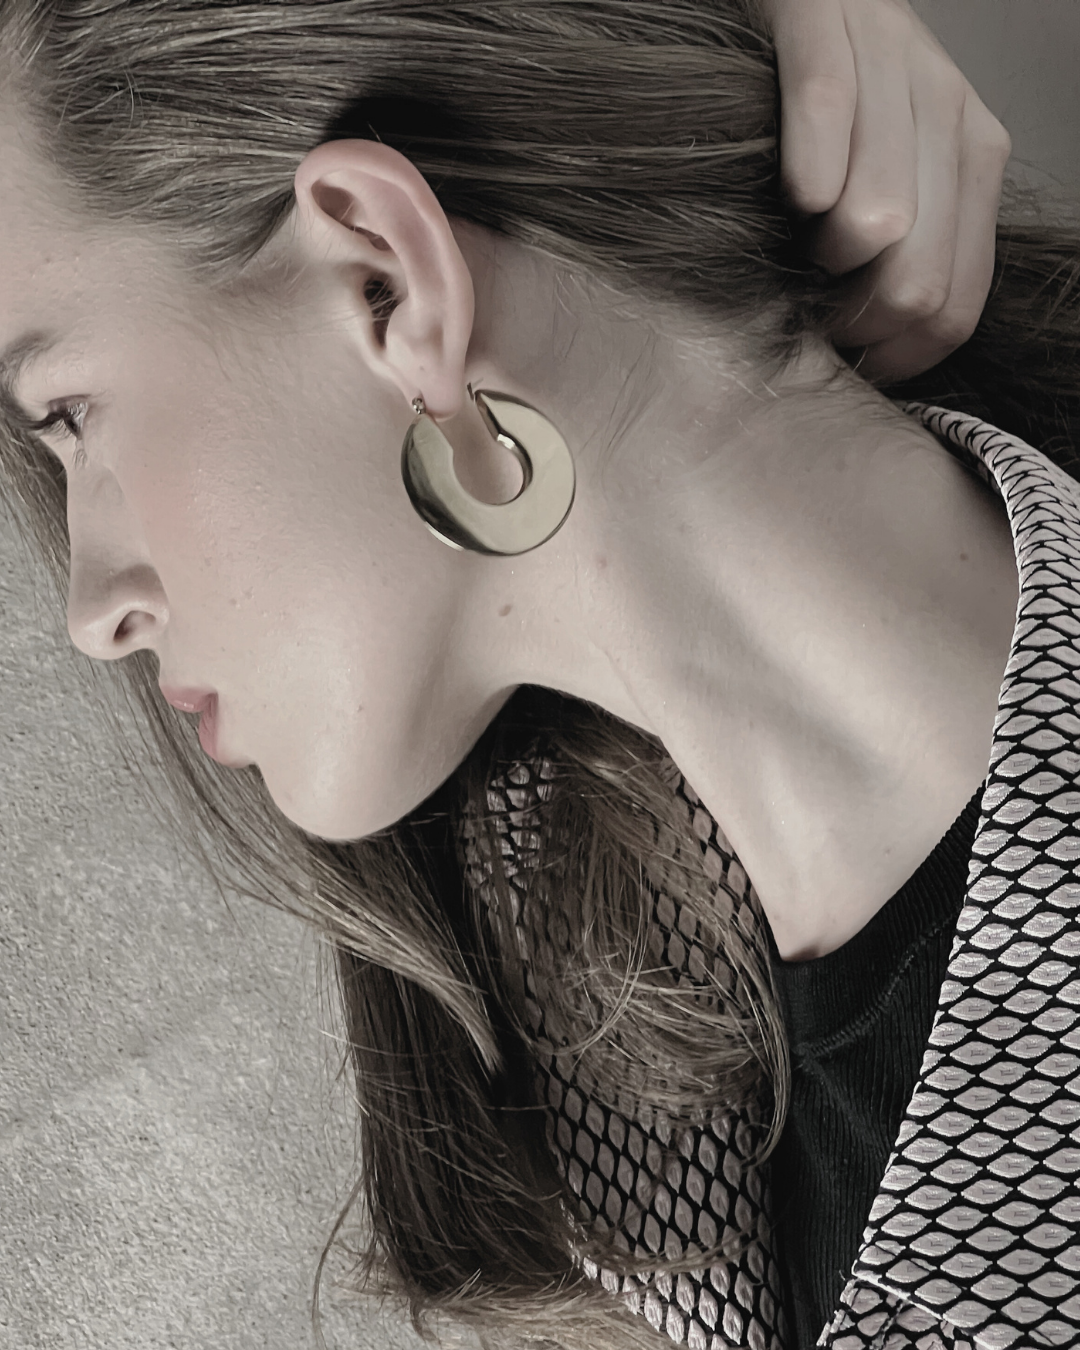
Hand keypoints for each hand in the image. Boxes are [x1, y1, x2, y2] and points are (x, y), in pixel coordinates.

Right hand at [762, 0, 1012, 383]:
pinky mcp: (823, 16)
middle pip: (916, 283)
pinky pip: (827, 105)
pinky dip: (808, 165)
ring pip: (879, 218)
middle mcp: (950, 109)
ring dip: (821, 256)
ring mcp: (892, 61)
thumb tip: (882, 348)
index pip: (955, 305)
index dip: (893, 356)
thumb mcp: (887, 174)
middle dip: (852, 319)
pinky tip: (794, 191)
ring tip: (794, 239)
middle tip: (811, 305)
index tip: (846, 352)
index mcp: (974, 159)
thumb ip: (906, 250)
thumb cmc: (828, 104)